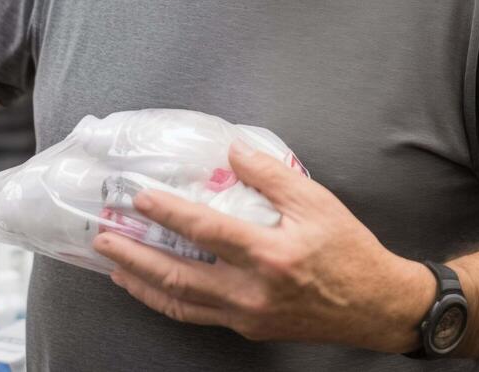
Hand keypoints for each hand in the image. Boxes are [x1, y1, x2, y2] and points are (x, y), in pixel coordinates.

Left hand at [94, 143, 431, 352]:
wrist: (375, 306)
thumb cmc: (349, 251)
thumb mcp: (317, 202)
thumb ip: (271, 175)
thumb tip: (233, 150)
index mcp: (270, 255)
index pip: (205, 231)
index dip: (167, 213)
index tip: (139, 198)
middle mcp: (252, 291)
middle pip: (177, 277)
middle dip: (134, 256)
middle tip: (103, 237)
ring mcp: (247, 316)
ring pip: (180, 303)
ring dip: (141, 284)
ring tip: (113, 265)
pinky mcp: (249, 328)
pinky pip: (197, 315)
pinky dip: (167, 301)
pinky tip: (152, 287)